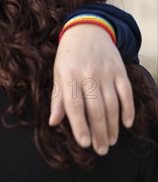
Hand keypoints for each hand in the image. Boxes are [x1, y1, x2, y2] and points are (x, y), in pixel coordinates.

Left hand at [50, 24, 134, 154]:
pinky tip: (126, 124)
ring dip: (112, 126)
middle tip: (101, 150)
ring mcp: (106, 73)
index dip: (79, 125)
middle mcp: (88, 75)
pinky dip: (128, 109)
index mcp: (69, 77)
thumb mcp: (57, 74)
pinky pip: (126, 93)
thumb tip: (53, 122)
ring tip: (110, 142)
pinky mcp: (120, 71)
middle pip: (95, 109)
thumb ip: (57, 98)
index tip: (83, 143)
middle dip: (98, 132)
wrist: (87, 30)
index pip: (74, 106)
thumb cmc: (68, 56)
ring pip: (112, 104)